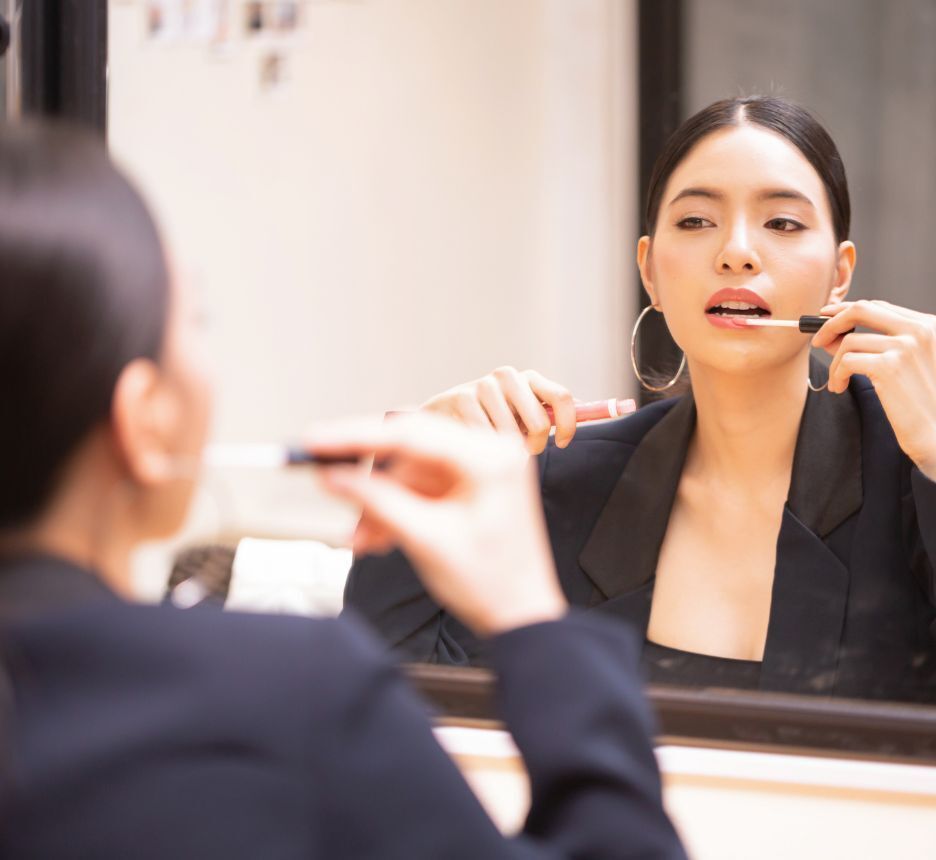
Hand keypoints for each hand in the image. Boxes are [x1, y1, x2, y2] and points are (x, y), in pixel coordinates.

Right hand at [306, 414, 566, 636]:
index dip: (356, 437)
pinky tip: (377, 538)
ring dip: (380, 503)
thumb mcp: (426, 540)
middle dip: (369, 478)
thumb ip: (377, 501)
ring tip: (361, 539)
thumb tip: (333, 474)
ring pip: (409, 472)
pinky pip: (420, 488)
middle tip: (325, 479)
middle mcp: (490, 453)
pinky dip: (396, 510)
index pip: (412, 433)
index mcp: (491, 458)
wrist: (521, 618)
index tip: (316, 441)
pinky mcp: (470, 488)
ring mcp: (480, 470)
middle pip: (409, 448)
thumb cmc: (491, 583)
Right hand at [420, 366, 575, 453]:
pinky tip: (475, 443)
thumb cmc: (492, 418)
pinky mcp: (462, 398)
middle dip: (534, 446)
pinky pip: (486, 439)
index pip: (562, 396)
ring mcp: (484, 385)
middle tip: (522, 452)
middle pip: (539, 423)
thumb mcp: (523, 413)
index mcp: (529, 378)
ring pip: (512, 436)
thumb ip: (551, 413)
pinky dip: (485, 449)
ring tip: (495, 446)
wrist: (444, 414)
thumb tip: (597, 409)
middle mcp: (508, 376)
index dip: (569, 424)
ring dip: (506, 451)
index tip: (563, 443)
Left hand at [812, 300, 935, 479]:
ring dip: (835, 363)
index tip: (828, 316)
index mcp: (928, 327)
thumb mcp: (903, 365)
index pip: (880, 306)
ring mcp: (905, 347)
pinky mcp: (889, 367)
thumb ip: (875, 346)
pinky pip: (847, 361)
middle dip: (832, 322)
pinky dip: (837, 374)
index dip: (848, 310)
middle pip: (862, 310)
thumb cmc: (923, 403)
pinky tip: (840, 387)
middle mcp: (920, 331)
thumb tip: (833, 335)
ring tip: (838, 381)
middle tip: (817, 339)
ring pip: (849, 342)